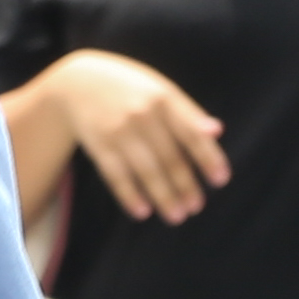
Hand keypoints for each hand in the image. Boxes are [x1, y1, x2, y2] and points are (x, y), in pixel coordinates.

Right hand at [49, 52, 229, 223]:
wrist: (77, 82)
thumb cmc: (130, 88)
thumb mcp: (160, 89)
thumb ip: (187, 111)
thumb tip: (216, 131)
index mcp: (163, 99)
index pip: (191, 133)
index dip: (208, 158)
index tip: (221, 180)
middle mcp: (142, 115)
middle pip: (170, 157)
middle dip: (185, 185)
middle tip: (196, 207)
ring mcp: (119, 131)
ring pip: (146, 171)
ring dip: (163, 197)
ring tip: (177, 216)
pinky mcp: (99, 146)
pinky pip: (116, 176)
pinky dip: (130, 195)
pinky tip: (143, 212)